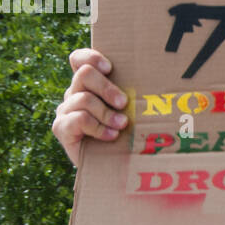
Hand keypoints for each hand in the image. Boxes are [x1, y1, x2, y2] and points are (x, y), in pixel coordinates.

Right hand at [52, 49, 129, 166]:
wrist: (110, 166)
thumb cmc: (125, 135)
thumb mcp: (131, 111)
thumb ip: (134, 95)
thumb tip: (163, 81)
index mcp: (88, 84)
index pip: (80, 59)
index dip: (92, 58)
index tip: (110, 68)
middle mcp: (74, 93)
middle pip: (84, 74)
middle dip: (107, 88)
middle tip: (124, 103)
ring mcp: (65, 110)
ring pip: (84, 98)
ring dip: (106, 113)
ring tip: (122, 125)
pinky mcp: (61, 128)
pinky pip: (78, 119)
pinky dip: (97, 128)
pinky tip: (111, 136)